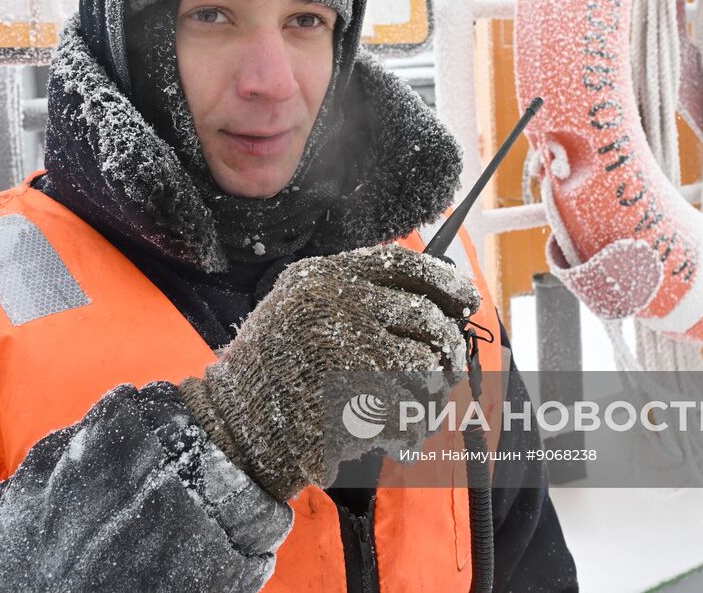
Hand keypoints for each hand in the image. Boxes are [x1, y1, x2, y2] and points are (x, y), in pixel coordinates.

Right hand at [179, 244, 480, 501]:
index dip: (446, 282)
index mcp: (327, 277)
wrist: (234, 423)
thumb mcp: (299, 303)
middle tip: (446, 371)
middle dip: (448, 351)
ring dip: (428, 398)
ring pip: (428, 371)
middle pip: (428, 321)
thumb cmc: (272, 368)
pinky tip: (397, 438)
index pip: (403, 264)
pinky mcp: (356, 402)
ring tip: (410, 412)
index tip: (469, 300)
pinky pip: (412, 415)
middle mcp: (341, 306)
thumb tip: (432, 300)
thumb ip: (354, 292)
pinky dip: (411, 432)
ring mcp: (350, 353)